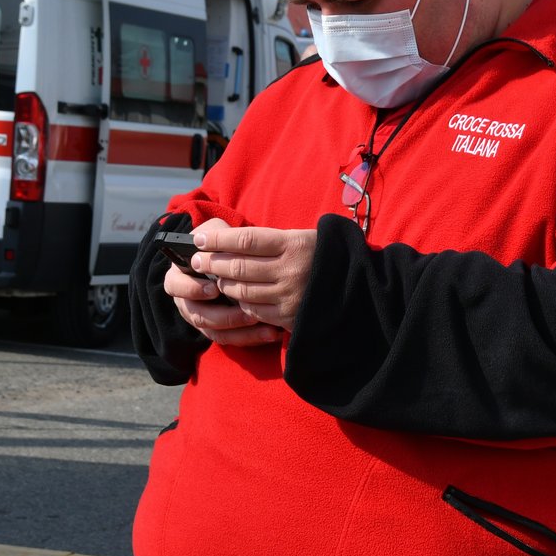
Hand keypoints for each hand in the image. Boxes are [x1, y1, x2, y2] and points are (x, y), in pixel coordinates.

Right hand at [163, 218, 279, 345]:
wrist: (231, 257)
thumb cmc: (221, 243)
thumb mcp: (216, 232)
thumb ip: (214, 234)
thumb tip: (213, 239)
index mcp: (179, 276)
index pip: (176, 286)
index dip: (192, 290)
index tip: (213, 289)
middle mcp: (186, 300)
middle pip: (197, 315)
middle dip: (222, 316)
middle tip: (246, 313)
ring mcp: (202, 317)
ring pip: (215, 331)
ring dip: (239, 329)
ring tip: (261, 322)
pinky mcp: (219, 329)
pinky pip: (232, 339)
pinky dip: (250, 337)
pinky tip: (270, 332)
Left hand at [192, 224, 317, 331]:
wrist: (358, 288)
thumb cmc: (326, 257)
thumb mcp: (306, 238)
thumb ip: (273, 240)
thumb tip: (232, 242)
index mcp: (294, 245)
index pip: (246, 240)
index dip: (218, 240)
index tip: (199, 239)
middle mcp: (291, 270)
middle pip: (239, 266)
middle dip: (212, 263)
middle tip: (197, 260)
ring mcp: (289, 296)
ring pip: (242, 290)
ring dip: (223, 284)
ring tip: (214, 277)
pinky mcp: (289, 317)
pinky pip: (255, 310)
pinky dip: (241, 303)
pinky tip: (236, 295)